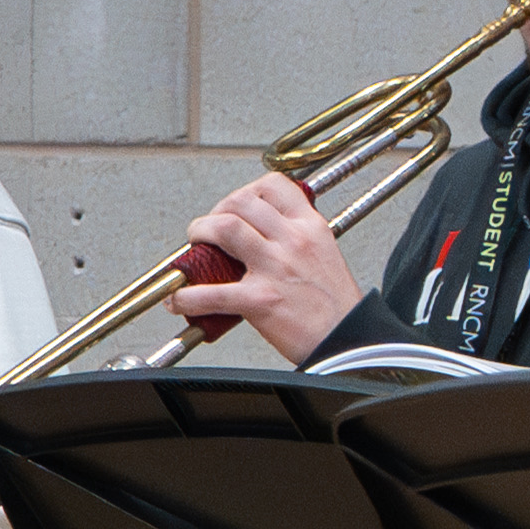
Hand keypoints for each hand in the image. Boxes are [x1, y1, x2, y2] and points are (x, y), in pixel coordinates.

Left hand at [184, 173, 363, 364]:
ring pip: (225, 228)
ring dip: (200, 233)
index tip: (236, 205)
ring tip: (195, 247)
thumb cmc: (337, 307)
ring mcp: (275, 267)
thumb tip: (264, 235)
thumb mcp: (325, 256)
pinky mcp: (261, 300)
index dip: (246, 191)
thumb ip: (297, 240)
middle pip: (241, 202)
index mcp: (311, 227)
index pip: (273, 186)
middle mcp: (293, 240)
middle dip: (216, 210)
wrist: (350, 342)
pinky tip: (179, 300)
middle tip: (209, 228)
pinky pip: (213, 292)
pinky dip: (188, 296)